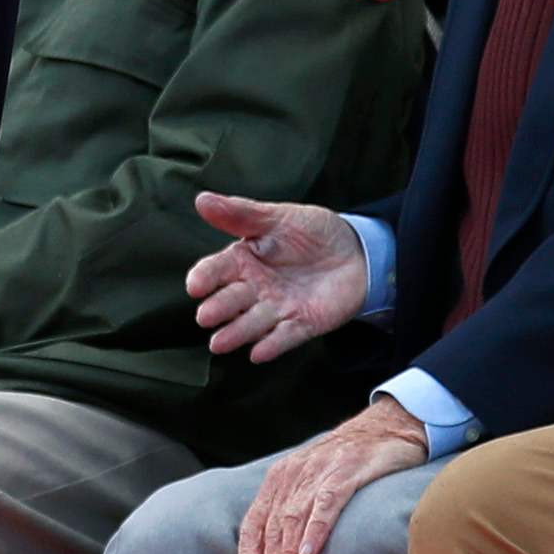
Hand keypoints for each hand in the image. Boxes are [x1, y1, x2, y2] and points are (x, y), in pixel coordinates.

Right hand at [184, 192, 370, 359]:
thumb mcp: (279, 217)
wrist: (358, 250)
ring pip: (253, 322)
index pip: (218, 269)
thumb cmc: (313, 232)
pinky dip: (272, 345)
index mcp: (245, 260)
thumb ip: (241, 213)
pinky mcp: (302, 323)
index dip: (205, 277)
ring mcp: (278, 307)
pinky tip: (258, 353)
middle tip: (205, 316)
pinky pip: (286, 336)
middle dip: (219, 308)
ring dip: (236, 332)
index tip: (195, 285)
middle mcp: (256, 287)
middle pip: (232, 299)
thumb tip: (201, 200)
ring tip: (219, 343)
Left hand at [233, 400, 429, 553]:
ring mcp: (318, 472)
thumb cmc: (349, 463)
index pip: (252, 527)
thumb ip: (296, 513)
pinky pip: (326, 502)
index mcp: (278, 481)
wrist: (389, 426)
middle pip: (271, 530)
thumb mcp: (313, 483)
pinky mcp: (346, 471)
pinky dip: (315, 528)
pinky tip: (310, 553)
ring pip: (294, 520)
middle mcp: (292, 476)